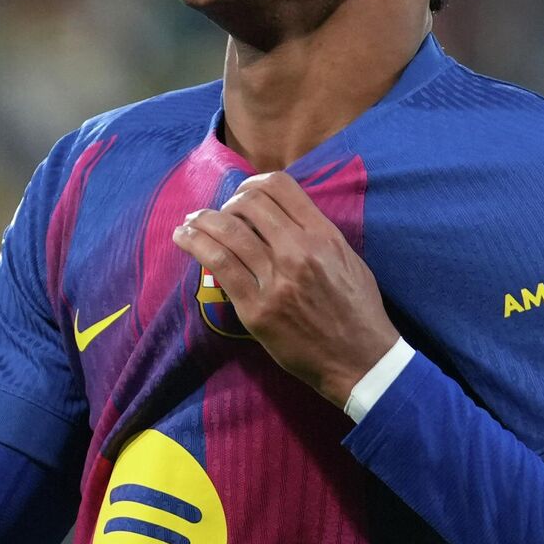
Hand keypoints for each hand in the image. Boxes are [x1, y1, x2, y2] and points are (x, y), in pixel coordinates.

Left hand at [172, 171, 401, 406]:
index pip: (279, 185)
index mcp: (322, 235)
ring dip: (201, 220)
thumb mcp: (348, 259)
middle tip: (219, 215)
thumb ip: (317, 233)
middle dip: (227, 203)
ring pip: (227, 231)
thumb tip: (281, 215)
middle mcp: (298, 251)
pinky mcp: (256, 308)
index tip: (242, 194)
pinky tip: (182, 238)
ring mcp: (275, 279)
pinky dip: (194, 244)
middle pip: (248, 203)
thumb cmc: (357, 310)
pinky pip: (218, 264)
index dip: (253, 183)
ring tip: (190, 222)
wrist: (360, 360)